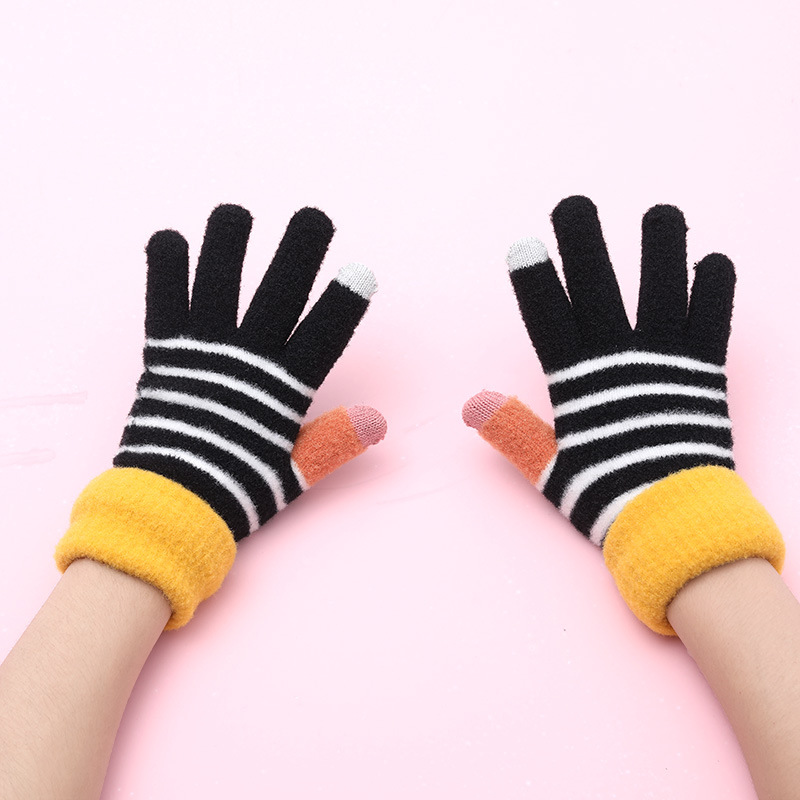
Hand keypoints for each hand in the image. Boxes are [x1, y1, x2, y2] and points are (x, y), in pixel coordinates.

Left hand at [56, 205, 385, 626]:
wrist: (170, 506)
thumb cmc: (237, 487)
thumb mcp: (295, 470)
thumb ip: (334, 440)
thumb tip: (377, 421)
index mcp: (283, 389)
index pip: (323, 335)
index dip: (343, 302)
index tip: (361, 271)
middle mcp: (246, 360)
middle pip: (278, 293)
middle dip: (298, 251)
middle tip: (313, 217)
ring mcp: (203, 352)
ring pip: (219, 284)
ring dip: (228, 244)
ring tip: (236, 213)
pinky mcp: (165, 354)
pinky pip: (164, 301)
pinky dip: (166, 269)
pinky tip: (170, 239)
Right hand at [463, 196, 781, 632]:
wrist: (674, 524)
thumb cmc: (607, 495)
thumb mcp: (551, 468)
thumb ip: (514, 431)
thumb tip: (473, 405)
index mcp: (578, 382)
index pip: (550, 319)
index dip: (536, 280)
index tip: (524, 244)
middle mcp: (621, 361)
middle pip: (600, 287)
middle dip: (585, 242)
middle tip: (575, 204)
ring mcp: (667, 361)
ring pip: (664, 289)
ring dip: (662, 248)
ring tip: (660, 214)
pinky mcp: (706, 372)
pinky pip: (712, 319)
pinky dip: (715, 289)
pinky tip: (713, 261)